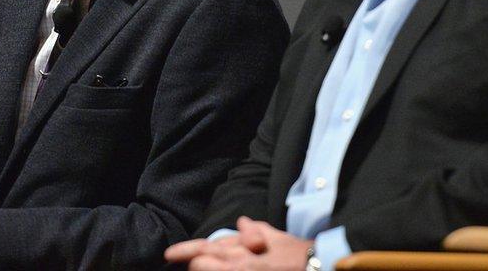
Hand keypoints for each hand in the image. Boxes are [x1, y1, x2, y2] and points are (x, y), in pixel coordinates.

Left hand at [165, 216, 310, 269]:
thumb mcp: (278, 239)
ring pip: (207, 269)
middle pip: (201, 263)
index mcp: (243, 249)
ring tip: (207, 262)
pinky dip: (218, 270)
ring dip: (206, 266)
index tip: (170, 255)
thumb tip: (242, 222)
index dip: (186, 251)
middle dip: (195, 263)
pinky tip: (219, 266)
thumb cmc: (299, 256)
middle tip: (193, 262)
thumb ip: (257, 230)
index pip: (206, 247)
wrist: (317, 266)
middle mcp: (239, 263)